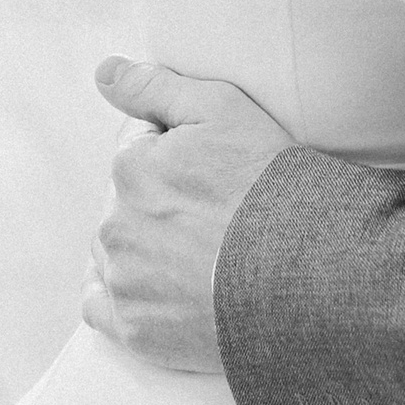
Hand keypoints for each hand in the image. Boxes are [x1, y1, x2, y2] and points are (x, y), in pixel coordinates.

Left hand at [81, 57, 294, 374]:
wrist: (301, 273)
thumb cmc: (267, 184)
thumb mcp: (222, 109)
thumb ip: (155, 87)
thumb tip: (104, 71)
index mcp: (129, 169)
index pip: (140, 150)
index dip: (182, 155)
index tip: (218, 171)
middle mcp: (113, 226)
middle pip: (128, 203)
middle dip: (161, 202)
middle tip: (217, 213)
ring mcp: (123, 283)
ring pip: (118, 252)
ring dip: (146, 248)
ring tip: (203, 253)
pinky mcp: (135, 332)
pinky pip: (103, 310)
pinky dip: (122, 298)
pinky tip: (156, 290)